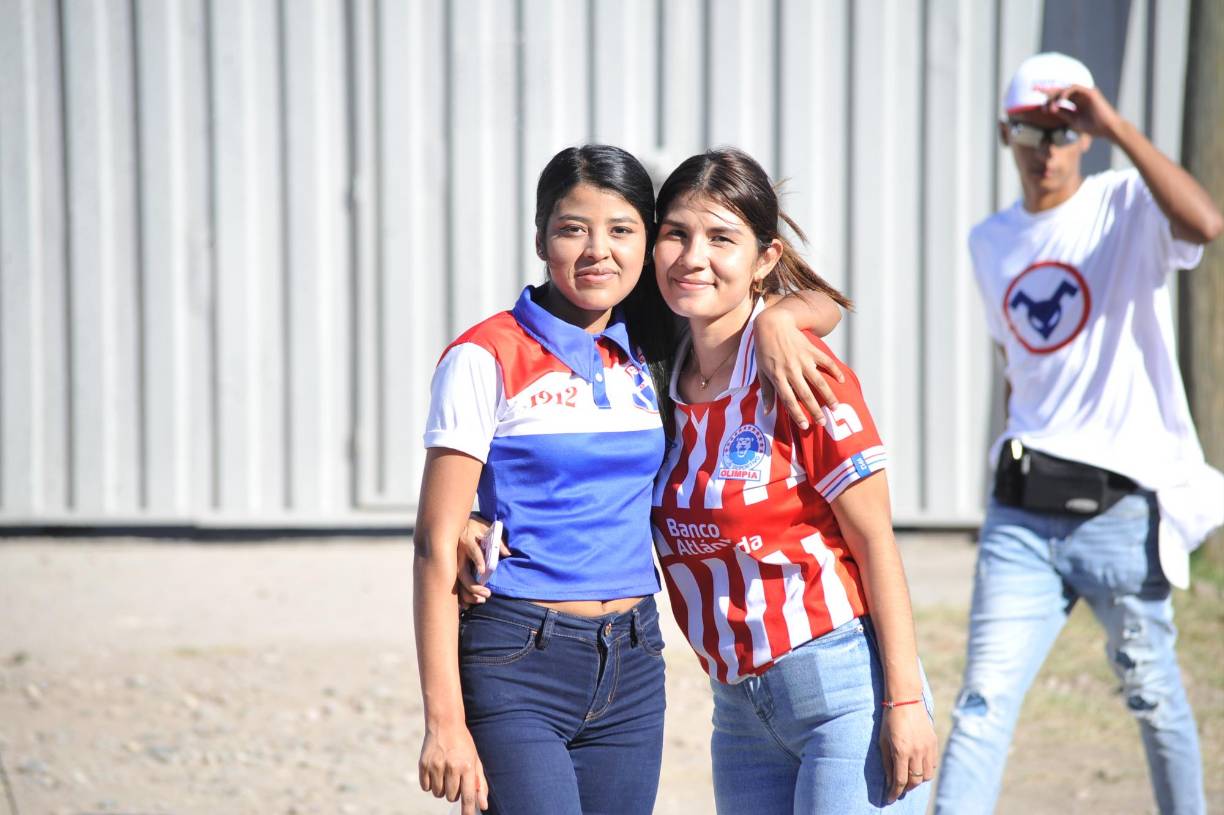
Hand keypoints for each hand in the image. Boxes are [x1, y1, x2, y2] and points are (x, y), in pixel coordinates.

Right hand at [419, 723, 488, 813]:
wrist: (445, 724)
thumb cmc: (463, 744)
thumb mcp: (475, 761)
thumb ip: (480, 784)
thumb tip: (483, 806)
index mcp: (467, 766)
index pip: (468, 796)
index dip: (468, 811)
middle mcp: (451, 767)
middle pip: (451, 797)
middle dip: (454, 793)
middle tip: (455, 778)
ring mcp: (436, 766)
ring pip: (438, 794)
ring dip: (442, 789)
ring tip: (445, 772)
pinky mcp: (423, 765)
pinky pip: (426, 788)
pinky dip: (430, 784)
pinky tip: (435, 771)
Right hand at [455, 514, 507, 606]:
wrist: (454, 521)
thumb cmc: (474, 526)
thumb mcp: (486, 528)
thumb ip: (498, 540)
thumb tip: (508, 554)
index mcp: (467, 540)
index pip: (472, 550)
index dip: (478, 559)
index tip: (484, 571)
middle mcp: (457, 553)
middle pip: (462, 572)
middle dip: (473, 586)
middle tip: (487, 595)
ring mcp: (452, 562)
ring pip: (457, 581)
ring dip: (467, 593)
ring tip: (481, 600)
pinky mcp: (450, 569)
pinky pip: (453, 585)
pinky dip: (459, 596)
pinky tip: (467, 605)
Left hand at [751, 307, 843, 429]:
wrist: (772, 324)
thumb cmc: (764, 350)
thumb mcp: (761, 372)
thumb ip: (766, 392)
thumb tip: (766, 412)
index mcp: (778, 377)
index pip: (789, 400)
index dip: (797, 414)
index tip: (806, 425)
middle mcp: (791, 370)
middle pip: (805, 394)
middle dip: (815, 410)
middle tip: (824, 422)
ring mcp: (802, 360)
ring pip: (818, 381)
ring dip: (828, 395)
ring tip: (836, 407)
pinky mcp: (811, 350)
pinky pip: (825, 362)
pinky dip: (834, 370)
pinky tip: (841, 381)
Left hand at [879, 701, 938, 803]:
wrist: (906, 700)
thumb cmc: (890, 720)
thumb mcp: (883, 741)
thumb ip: (887, 762)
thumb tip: (889, 781)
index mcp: (901, 751)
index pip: (900, 781)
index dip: (894, 793)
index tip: (889, 799)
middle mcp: (916, 752)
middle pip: (914, 782)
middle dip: (905, 788)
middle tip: (898, 788)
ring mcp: (927, 748)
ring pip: (926, 776)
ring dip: (916, 781)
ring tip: (908, 778)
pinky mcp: (934, 743)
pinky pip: (932, 765)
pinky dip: (925, 771)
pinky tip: (917, 767)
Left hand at [1039, 83, 1123, 140]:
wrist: (1108, 129)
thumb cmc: (1094, 127)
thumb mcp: (1073, 120)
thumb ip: (1063, 113)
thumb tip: (1051, 108)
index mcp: (1077, 102)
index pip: (1060, 96)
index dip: (1048, 95)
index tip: (1035, 95)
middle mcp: (1081, 95)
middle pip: (1061, 90)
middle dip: (1047, 90)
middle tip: (1034, 89)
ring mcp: (1086, 93)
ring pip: (1066, 89)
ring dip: (1055, 97)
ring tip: (1049, 108)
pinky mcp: (1090, 92)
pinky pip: (1074, 88)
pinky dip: (1065, 94)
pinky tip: (1059, 102)